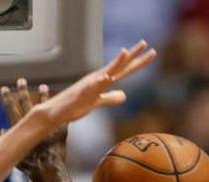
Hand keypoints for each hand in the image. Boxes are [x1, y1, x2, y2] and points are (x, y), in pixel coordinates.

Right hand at [0, 82, 67, 175]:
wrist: (48, 172)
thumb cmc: (31, 167)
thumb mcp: (16, 155)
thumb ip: (9, 141)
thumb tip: (2, 130)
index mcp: (20, 130)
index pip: (11, 109)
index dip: (7, 98)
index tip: (4, 88)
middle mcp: (32, 125)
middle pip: (25, 104)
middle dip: (22, 91)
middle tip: (21, 80)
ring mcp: (46, 127)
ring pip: (43, 106)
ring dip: (43, 96)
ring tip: (43, 86)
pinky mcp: (60, 131)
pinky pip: (61, 116)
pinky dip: (62, 108)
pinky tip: (63, 100)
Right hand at [10, 40, 156, 127]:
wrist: (57, 112)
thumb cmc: (75, 106)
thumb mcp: (98, 102)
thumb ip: (111, 97)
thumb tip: (124, 95)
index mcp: (103, 81)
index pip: (125, 70)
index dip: (139, 62)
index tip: (152, 53)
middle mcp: (98, 79)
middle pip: (119, 66)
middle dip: (132, 56)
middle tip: (146, 43)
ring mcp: (90, 85)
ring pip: (106, 72)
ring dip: (115, 62)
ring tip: (126, 52)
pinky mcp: (82, 93)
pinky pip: (92, 87)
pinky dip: (99, 81)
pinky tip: (107, 77)